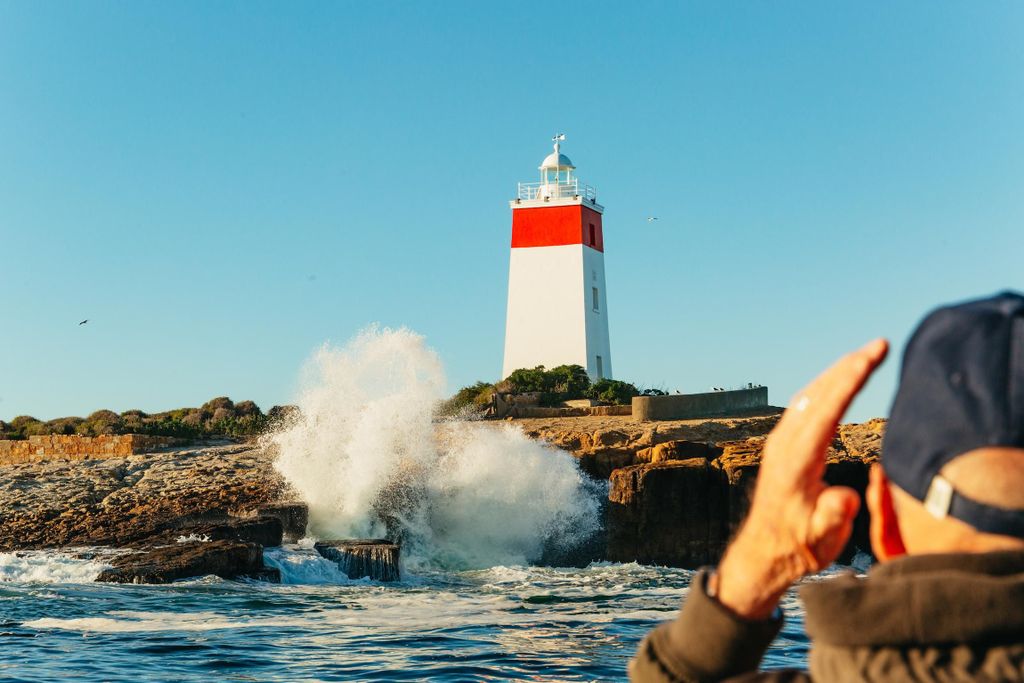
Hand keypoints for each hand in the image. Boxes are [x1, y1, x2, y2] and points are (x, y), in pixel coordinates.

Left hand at [711, 338, 888, 619]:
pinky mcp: (783, 445)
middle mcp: (785, 444)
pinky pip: (806, 406)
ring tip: (866, 354)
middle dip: (849, 366)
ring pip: (811, 395)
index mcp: (796, 461)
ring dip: (838, 372)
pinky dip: (827, 387)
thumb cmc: (796, 547)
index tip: (871, 357)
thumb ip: (833, 517)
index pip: (827, 410)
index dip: (850, 381)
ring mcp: (781, 442)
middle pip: (819, 394)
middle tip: (880, 344)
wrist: (765, 553)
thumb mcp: (819, 539)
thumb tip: (846, 497)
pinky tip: (840, 379)